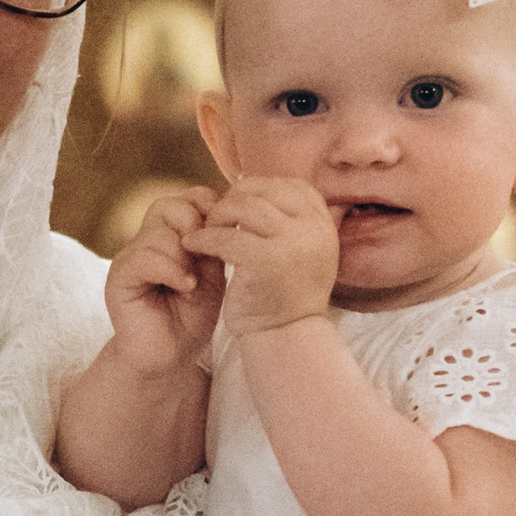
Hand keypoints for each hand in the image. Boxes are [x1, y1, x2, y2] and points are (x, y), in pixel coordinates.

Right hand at [104, 190, 223, 377]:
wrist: (171, 357)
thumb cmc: (192, 318)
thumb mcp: (212, 275)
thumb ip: (213, 243)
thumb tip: (224, 212)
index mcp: (171, 236)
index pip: (186, 198)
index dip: (207, 207)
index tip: (223, 230)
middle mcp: (148, 241)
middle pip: (169, 205)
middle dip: (194, 227)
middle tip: (204, 259)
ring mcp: (131, 257)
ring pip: (158, 232)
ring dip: (183, 257)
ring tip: (192, 284)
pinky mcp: (119, 276)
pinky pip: (144, 257)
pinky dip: (170, 270)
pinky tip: (184, 287)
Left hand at [187, 178, 339, 336]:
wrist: (287, 337)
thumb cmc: (286, 294)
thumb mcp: (302, 249)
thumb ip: (290, 218)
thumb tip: (250, 179)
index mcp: (323, 222)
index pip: (290, 185)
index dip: (259, 189)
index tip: (238, 203)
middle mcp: (313, 228)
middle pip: (264, 191)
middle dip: (234, 199)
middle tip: (215, 216)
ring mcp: (292, 242)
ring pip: (242, 208)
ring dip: (216, 216)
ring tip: (203, 231)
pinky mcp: (266, 260)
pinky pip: (226, 236)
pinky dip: (204, 238)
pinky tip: (193, 245)